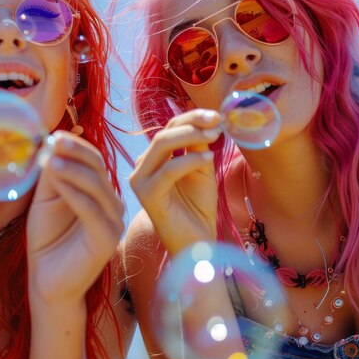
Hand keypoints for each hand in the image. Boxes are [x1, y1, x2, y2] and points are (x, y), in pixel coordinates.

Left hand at [26, 131, 124, 304]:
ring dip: (72, 169)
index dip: (75, 146)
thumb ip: (53, 175)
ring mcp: (113, 221)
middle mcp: (111, 203)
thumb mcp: (47, 200)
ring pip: (96, 186)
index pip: (93, 160)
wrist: (48, 280)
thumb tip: (52, 144)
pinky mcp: (108, 239)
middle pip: (98, 168)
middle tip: (52, 141)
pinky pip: (91, 210)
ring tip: (49, 160)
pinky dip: (73, 192)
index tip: (52, 135)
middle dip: (74, 152)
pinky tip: (56, 181)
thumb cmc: (47, 239)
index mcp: (99, 192)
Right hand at [130, 108, 221, 255]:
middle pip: (163, 132)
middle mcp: (143, 166)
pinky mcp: (147, 195)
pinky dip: (190, 160)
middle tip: (217, 120)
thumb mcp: (202, 169)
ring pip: (161, 145)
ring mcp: (141, 181)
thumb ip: (199, 146)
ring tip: (215, 135)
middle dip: (192, 122)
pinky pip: (168, 170)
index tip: (217, 115)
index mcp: (154, 158)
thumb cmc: (198, 207)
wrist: (197, 242)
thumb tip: (208, 121)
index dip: (192, 117)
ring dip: (191, 135)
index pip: (169, 128)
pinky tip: (209, 158)